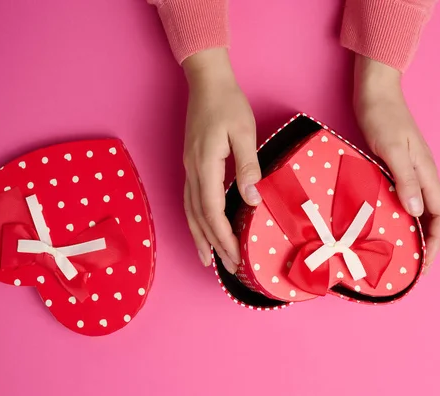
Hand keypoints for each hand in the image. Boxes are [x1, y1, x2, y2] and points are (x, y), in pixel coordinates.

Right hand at [182, 49, 261, 272]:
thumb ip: (247, 166)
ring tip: (208, 260)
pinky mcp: (191, 166)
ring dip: (199, 238)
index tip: (235, 255)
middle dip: (213, 245)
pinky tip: (201, 230)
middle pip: (199, 217)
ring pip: (190, 212)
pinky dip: (195, 221)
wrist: (206, 83)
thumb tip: (251, 199)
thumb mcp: (244, 132)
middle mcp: (192, 172)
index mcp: (205, 165)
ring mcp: (188, 169)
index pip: (212, 210)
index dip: (223, 236)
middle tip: (227, 268)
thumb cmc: (227, 104)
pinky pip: (190, 201)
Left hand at [353, 56, 439, 269]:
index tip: (425, 263)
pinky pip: (404, 198)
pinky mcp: (396, 167)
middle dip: (427, 243)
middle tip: (412, 265)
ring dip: (413, 232)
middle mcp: (421, 175)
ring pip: (418, 209)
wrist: (375, 93)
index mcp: (425, 173)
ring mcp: (410, 171)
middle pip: (432, 216)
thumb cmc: (382, 117)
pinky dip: (400, 215)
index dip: (436, 242)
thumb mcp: (390, 149)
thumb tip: (416, 210)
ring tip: (400, 252)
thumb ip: (404, 178)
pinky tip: (386, 223)